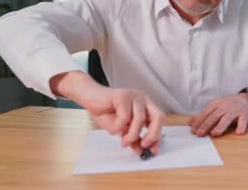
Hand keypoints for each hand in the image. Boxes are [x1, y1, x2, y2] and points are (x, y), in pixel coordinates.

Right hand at [50, 71, 165, 154]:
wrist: (89, 98)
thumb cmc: (105, 111)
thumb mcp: (121, 129)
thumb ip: (133, 138)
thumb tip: (142, 151)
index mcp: (146, 106)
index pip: (158, 120)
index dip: (157, 136)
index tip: (153, 151)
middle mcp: (143, 99)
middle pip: (157, 117)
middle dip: (153, 134)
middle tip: (143, 146)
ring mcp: (134, 96)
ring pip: (140, 119)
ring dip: (132, 135)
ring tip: (124, 142)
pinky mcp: (122, 95)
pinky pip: (124, 117)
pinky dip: (118, 127)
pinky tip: (113, 129)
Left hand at [187, 93, 247, 136]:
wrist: (247, 100)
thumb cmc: (229, 105)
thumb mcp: (215, 107)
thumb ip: (203, 116)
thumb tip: (190, 123)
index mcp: (216, 104)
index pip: (205, 113)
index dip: (199, 122)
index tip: (193, 131)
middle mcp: (225, 106)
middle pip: (214, 116)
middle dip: (206, 125)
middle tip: (200, 134)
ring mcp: (235, 110)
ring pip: (227, 118)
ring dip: (221, 126)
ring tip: (215, 133)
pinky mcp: (245, 115)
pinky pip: (243, 121)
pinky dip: (241, 126)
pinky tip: (238, 132)